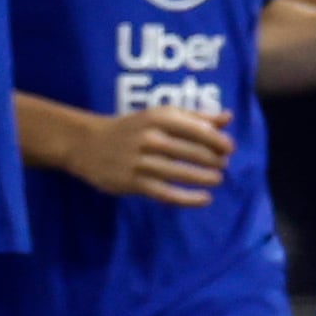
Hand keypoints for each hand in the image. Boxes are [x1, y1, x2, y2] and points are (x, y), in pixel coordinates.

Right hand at [51, 102, 235, 206]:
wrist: (87, 144)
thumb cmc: (131, 128)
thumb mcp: (159, 116)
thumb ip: (194, 117)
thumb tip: (228, 118)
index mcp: (158, 118)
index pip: (197, 130)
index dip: (218, 141)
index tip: (229, 149)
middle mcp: (150, 138)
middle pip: (193, 152)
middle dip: (214, 160)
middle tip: (222, 165)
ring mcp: (141, 162)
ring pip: (182, 173)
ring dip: (205, 178)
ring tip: (217, 179)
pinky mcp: (134, 183)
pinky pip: (167, 194)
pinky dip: (189, 198)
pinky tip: (204, 199)